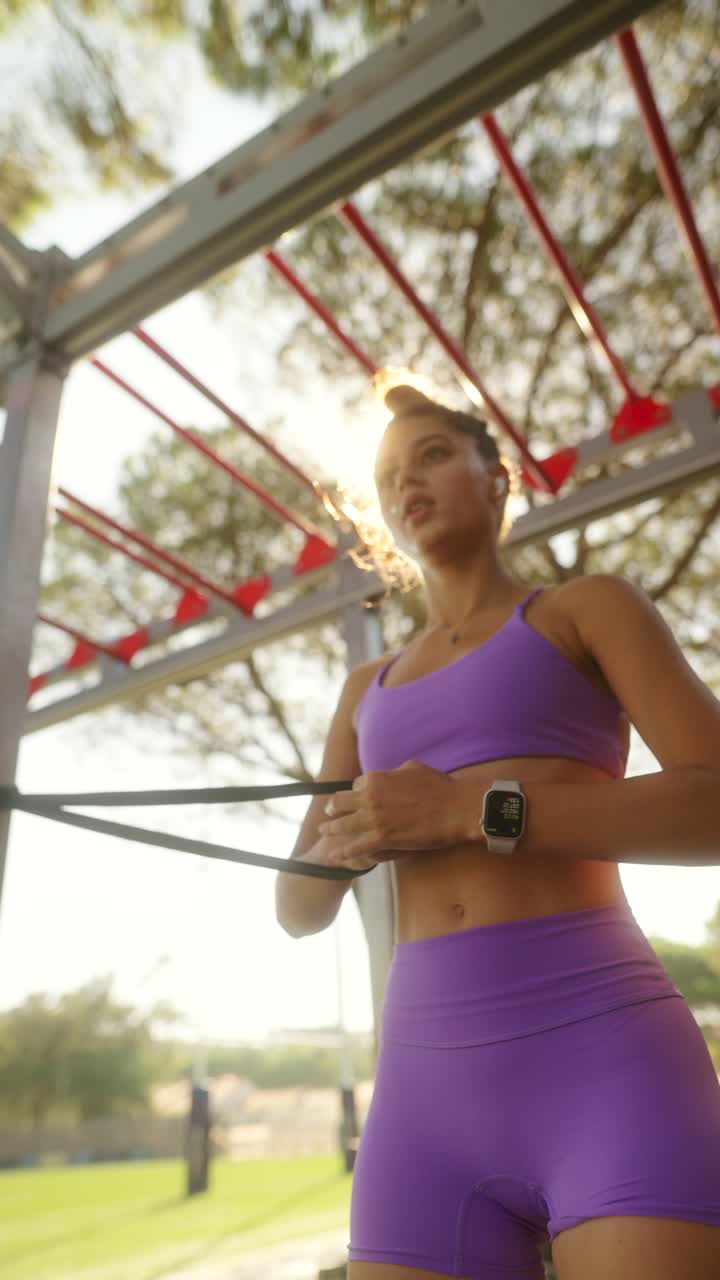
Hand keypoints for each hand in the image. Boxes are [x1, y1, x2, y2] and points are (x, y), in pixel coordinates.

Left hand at [317, 761, 467, 869]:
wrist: (455, 809)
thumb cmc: (439, 787)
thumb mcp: (413, 768)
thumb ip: (394, 772)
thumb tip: (389, 775)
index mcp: (376, 778)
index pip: (355, 785)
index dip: (355, 792)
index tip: (355, 798)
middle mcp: (369, 797)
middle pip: (341, 803)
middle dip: (333, 808)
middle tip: (328, 813)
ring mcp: (374, 819)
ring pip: (343, 825)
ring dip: (330, 829)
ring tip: (323, 831)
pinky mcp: (383, 839)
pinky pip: (356, 847)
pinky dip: (343, 852)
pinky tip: (335, 856)